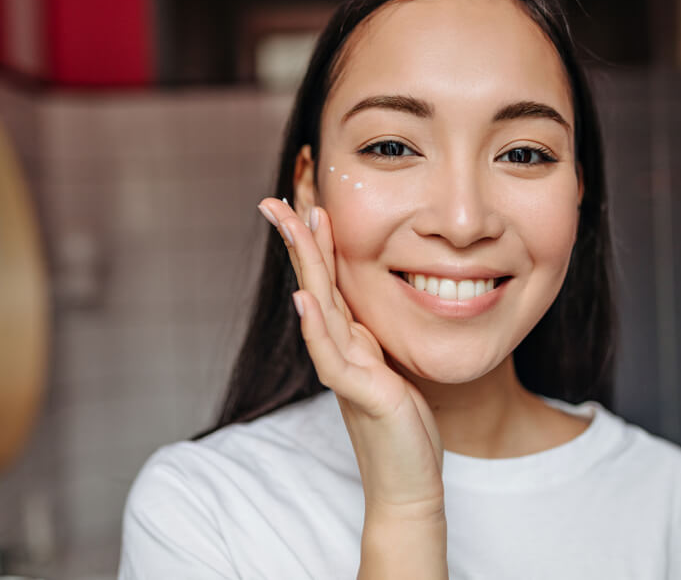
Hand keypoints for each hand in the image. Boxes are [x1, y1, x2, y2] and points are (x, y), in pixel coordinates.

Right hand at [257, 198, 444, 518]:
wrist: (407, 482)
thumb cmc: (402, 425)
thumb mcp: (390, 365)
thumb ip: (372, 335)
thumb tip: (365, 304)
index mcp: (349, 338)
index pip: (326, 278)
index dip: (314, 239)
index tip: (304, 198)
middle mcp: (341, 348)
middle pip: (313, 282)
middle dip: (296, 239)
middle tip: (274, 199)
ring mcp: (346, 370)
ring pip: (318, 308)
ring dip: (305, 265)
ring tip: (294, 225)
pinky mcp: (360, 393)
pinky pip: (332, 355)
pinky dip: (315, 325)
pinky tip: (303, 297)